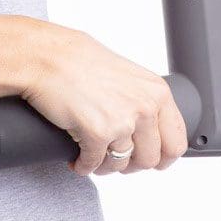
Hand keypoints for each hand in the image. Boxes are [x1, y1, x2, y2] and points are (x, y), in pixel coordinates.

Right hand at [20, 24, 187, 177]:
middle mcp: (144, 107)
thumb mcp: (124, 73)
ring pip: (121, 165)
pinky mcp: (97, 134)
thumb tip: (146, 125)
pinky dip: (84, 165)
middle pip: (150, 160)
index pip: (176, 142)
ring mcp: (122, 122)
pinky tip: (77, 157)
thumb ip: (140, 98)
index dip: (161, 156)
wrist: (45, 55)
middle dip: (130, 163)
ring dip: (105, 165)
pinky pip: (94, 165)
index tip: (150, 158)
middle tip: (114, 156)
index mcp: (156, 91)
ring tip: (93, 155)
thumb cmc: (77, 58)